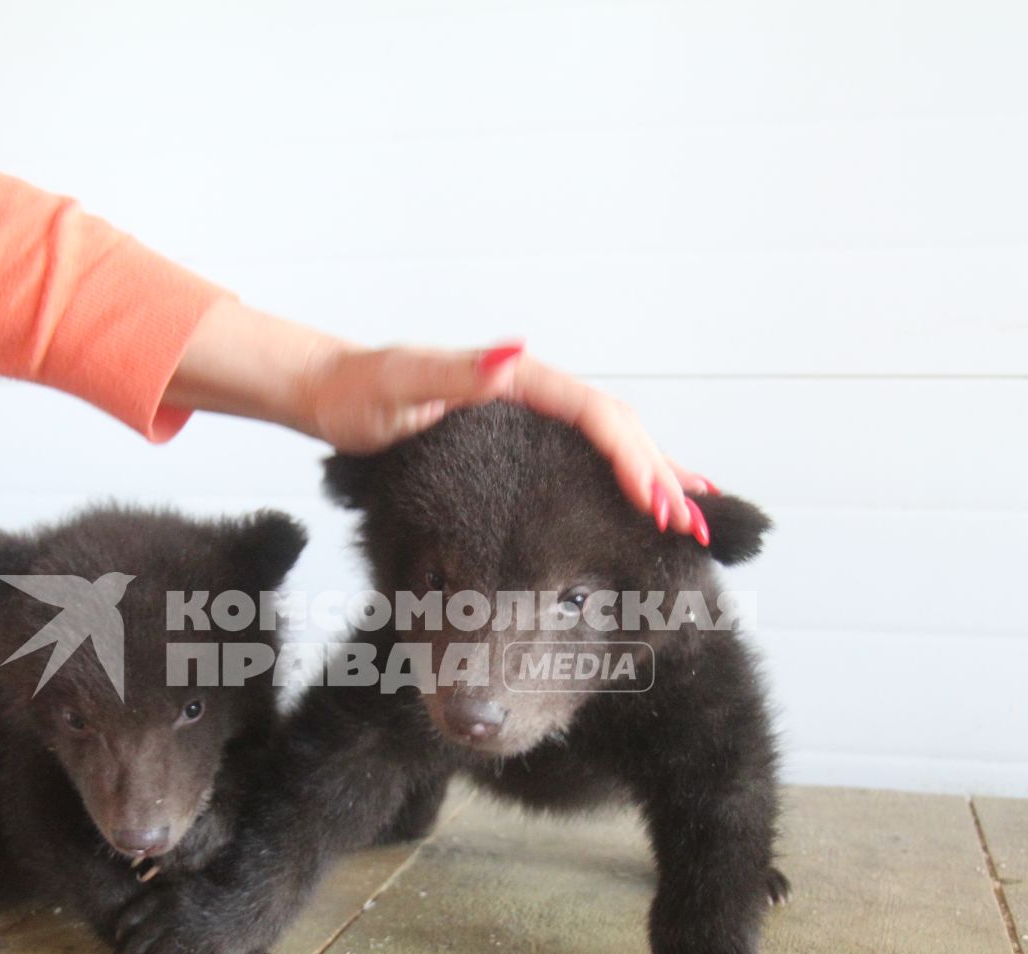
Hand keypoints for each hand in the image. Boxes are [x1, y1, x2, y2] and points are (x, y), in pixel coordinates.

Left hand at [299, 341, 714, 542]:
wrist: (330, 394)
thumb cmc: (358, 391)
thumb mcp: (402, 380)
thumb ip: (457, 370)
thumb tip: (516, 353)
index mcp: (519, 378)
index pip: (597, 417)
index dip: (633, 461)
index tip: (656, 504)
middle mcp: (533, 391)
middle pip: (618, 431)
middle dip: (661, 477)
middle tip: (694, 525)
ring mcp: (530, 416)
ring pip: (611, 444)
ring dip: (656, 478)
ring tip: (697, 517)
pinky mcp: (519, 440)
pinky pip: (584, 456)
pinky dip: (623, 476)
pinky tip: (646, 499)